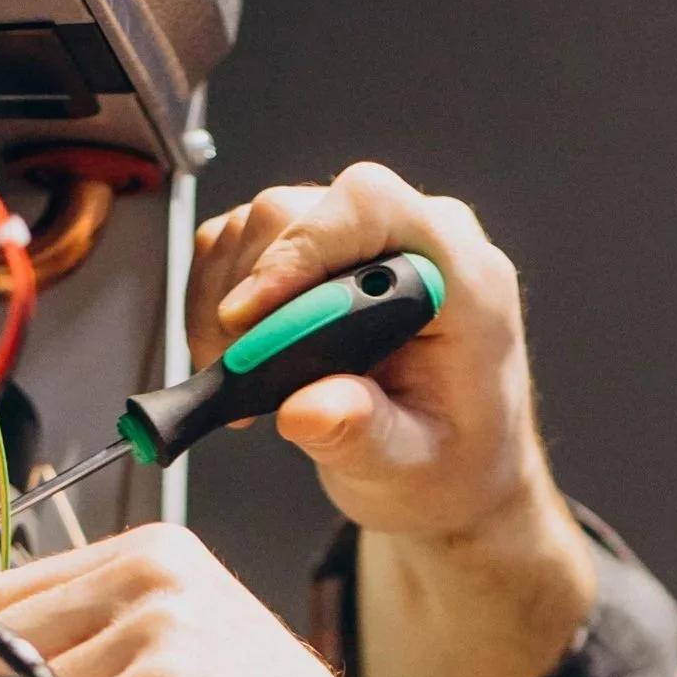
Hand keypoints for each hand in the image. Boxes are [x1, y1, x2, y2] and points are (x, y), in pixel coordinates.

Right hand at [188, 162, 563, 549]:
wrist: (454, 469)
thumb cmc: (452, 460)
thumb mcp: (414, 468)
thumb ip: (364, 435)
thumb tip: (307, 409)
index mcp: (462, 276)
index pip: (370, 207)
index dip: (299, 249)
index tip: (249, 318)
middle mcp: (413, 239)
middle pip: (296, 211)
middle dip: (250, 292)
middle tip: (238, 372)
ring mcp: (360, 238)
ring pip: (255, 225)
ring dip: (225, 304)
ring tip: (243, 382)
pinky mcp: (316, 252)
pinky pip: (238, 245)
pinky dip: (214, 302)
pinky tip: (236, 360)